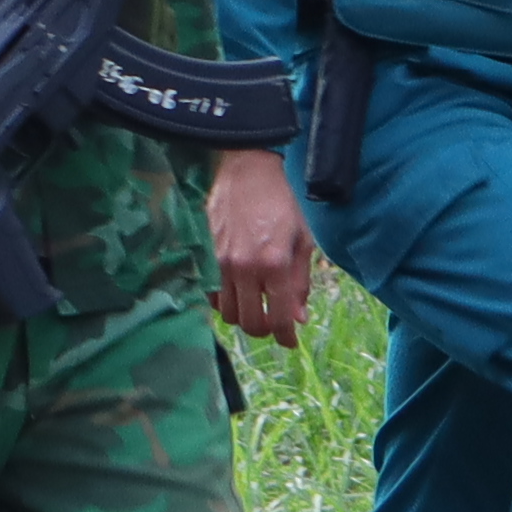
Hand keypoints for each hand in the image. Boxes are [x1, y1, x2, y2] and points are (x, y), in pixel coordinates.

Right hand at [208, 148, 315, 342]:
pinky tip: (238, 293)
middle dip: (265, 330)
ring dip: (244, 317)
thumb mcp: (303, 239)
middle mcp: (246, 269)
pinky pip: (212, 295)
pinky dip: (225, 302)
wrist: (247, 169)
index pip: (280, 318)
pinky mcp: (207, 256)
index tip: (291, 342)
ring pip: (228, 313)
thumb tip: (299, 317)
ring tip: (257, 307)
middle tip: (275, 324)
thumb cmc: (283, 200)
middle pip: (251, 323)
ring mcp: (222, 264)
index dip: (286, 337)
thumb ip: (300, 281)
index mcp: (275, 264)